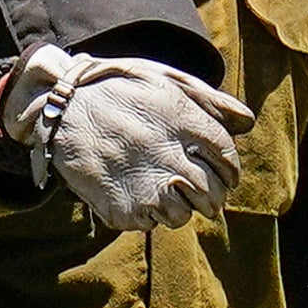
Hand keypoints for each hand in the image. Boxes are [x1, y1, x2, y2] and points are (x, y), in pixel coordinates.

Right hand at [1, 41, 248, 232]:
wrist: (60, 107)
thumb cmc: (117, 89)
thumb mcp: (164, 81)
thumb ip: (209, 101)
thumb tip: (247, 122)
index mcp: (186, 123)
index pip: (228, 160)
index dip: (228, 171)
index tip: (221, 173)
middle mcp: (171, 157)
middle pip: (211, 194)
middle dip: (208, 196)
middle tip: (193, 190)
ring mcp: (146, 186)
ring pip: (182, 216)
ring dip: (176, 207)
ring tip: (157, 188)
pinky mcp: (123, 210)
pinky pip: (149, 225)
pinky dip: (144, 214)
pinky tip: (130, 190)